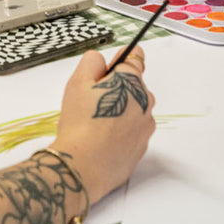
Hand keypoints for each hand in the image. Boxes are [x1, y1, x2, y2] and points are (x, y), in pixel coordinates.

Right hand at [50, 47, 155, 204]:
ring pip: (133, 109)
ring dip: (120, 110)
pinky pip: (132, 132)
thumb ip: (93, 61)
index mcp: (131, 81)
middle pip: (133, 86)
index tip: (109, 68)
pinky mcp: (142, 148)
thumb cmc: (80, 122)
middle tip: (91, 100)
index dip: (119, 60)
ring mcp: (146, 127)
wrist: (83, 166)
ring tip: (95, 122)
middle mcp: (145, 102)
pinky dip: (121, 132)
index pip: (135, 57)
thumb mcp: (78, 80)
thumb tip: (102, 61)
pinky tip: (101, 139)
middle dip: (116, 88)